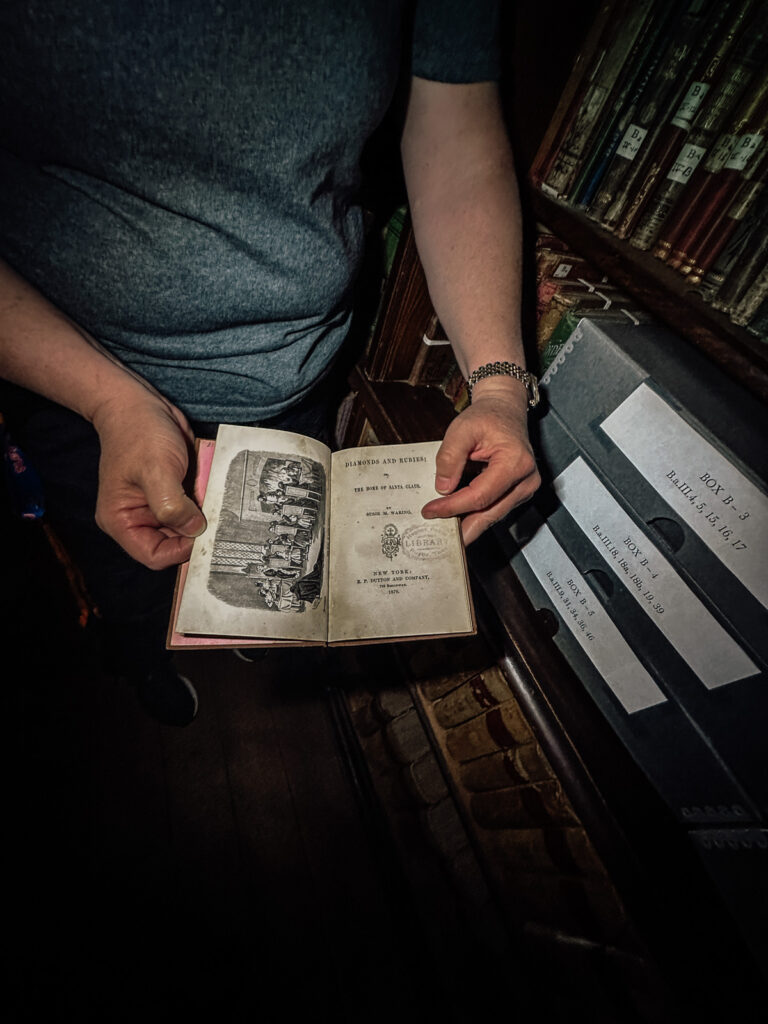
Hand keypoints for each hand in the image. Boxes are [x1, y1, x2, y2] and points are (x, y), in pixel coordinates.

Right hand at [91, 390, 206, 568]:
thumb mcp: (156, 469)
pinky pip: (195, 509)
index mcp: (123, 520)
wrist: (139, 404)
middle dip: (196, 535)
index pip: (154, 556)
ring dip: (205, 518)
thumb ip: (172, 505)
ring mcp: (158, 507)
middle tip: (219, 522)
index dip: (180, 551)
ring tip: (220, 505)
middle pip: (174, 545)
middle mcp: (139, 518)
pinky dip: (208, 504)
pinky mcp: (175, 494)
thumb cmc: (137, 432)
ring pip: (188, 528)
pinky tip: (218, 494)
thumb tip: (195, 529)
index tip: (202, 535)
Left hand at [421, 377, 539, 544]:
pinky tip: (459, 520)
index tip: (430, 511)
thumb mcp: (461, 429)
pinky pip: (496, 508)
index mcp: (515, 462)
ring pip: (494, 515)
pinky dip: (477, 515)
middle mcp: (527, 479)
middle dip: (462, 526)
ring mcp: (526, 488)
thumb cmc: (487, 417)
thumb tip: (443, 489)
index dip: (453, 507)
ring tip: (445, 532)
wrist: (505, 410)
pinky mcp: (520, 491)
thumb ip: (450, 458)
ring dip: (469, 524)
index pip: (480, 496)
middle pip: (490, 513)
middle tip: (439, 538)